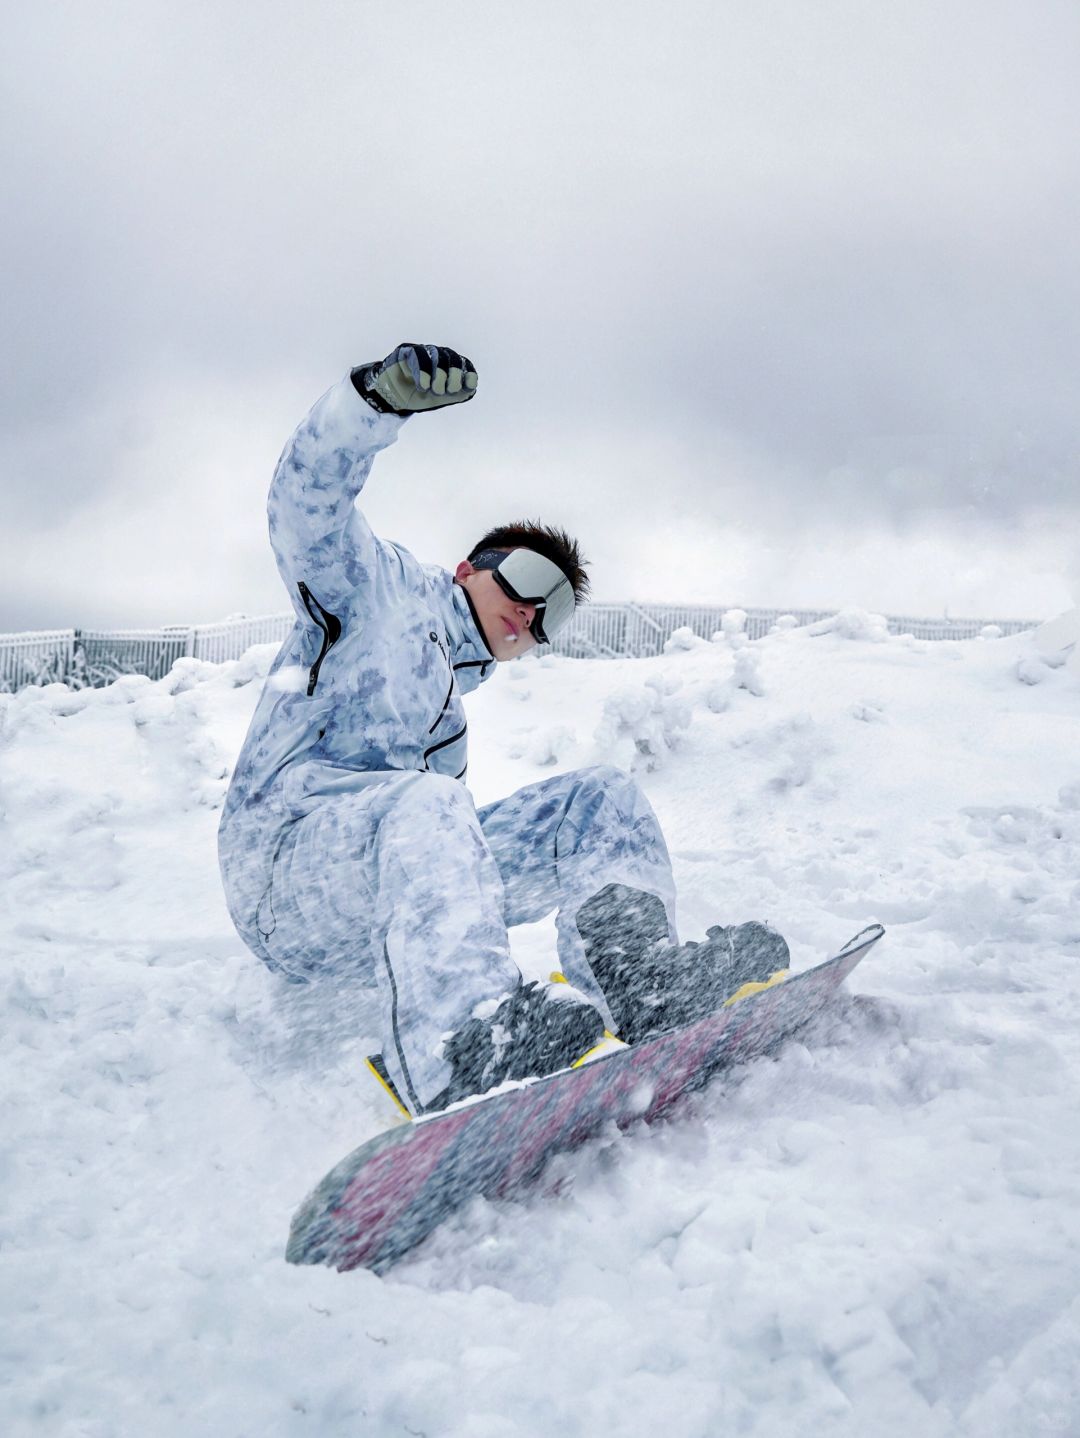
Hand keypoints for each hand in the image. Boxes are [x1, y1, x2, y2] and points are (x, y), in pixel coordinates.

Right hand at [353, 343, 477, 414]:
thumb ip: (456, 394)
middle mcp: (438, 355)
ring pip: (437, 355)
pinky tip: (422, 386)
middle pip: (453, 358)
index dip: (468, 374)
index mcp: (449, 366)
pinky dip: (422, 372)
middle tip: (445, 392)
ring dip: (438, 375)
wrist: (393, 398)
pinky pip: (418, 354)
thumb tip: (472, 387)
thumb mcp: (439, 399)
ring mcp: (423, 351)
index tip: (467, 386)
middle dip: (453, 377)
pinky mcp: (407, 350)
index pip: (464, 364)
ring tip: (432, 391)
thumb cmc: (417, 397)